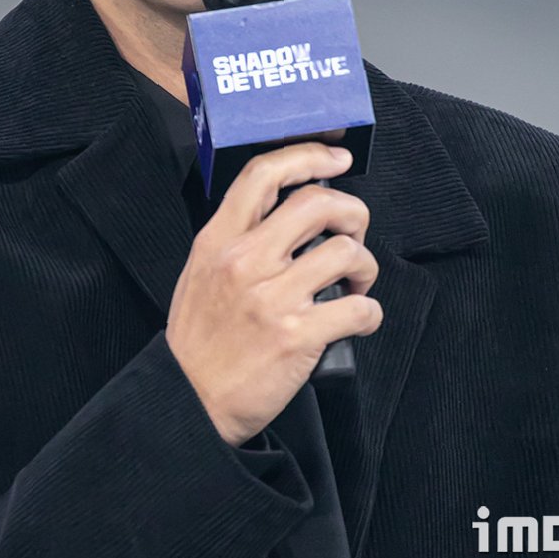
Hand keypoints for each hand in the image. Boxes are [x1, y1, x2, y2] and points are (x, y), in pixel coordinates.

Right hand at [165, 142, 381, 446]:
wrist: (188, 401)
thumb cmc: (199, 339)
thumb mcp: (199, 271)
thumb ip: (235, 237)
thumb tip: (285, 211)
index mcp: (219, 239)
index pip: (263, 174)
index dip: (307, 156)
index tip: (336, 158)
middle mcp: (245, 260)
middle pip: (317, 203)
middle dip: (352, 211)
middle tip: (355, 229)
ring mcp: (273, 297)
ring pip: (345, 251)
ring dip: (364, 266)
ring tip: (356, 283)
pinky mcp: (298, 335)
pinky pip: (358, 308)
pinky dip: (369, 312)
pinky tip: (358, 318)